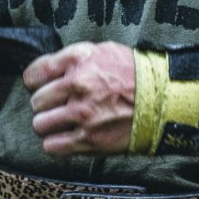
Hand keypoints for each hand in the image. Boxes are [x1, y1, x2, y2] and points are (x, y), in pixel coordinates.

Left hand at [23, 41, 135, 156]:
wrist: (163, 99)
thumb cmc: (134, 74)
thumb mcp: (102, 51)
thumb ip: (72, 58)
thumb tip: (45, 70)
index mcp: (79, 62)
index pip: (35, 74)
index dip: (36, 81)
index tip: (42, 86)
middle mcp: (78, 87)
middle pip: (36, 102)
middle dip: (46, 104)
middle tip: (60, 105)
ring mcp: (82, 115)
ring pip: (41, 125)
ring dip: (49, 125)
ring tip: (63, 123)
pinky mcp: (90, 140)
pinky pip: (53, 147)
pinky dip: (56, 144)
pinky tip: (68, 137)